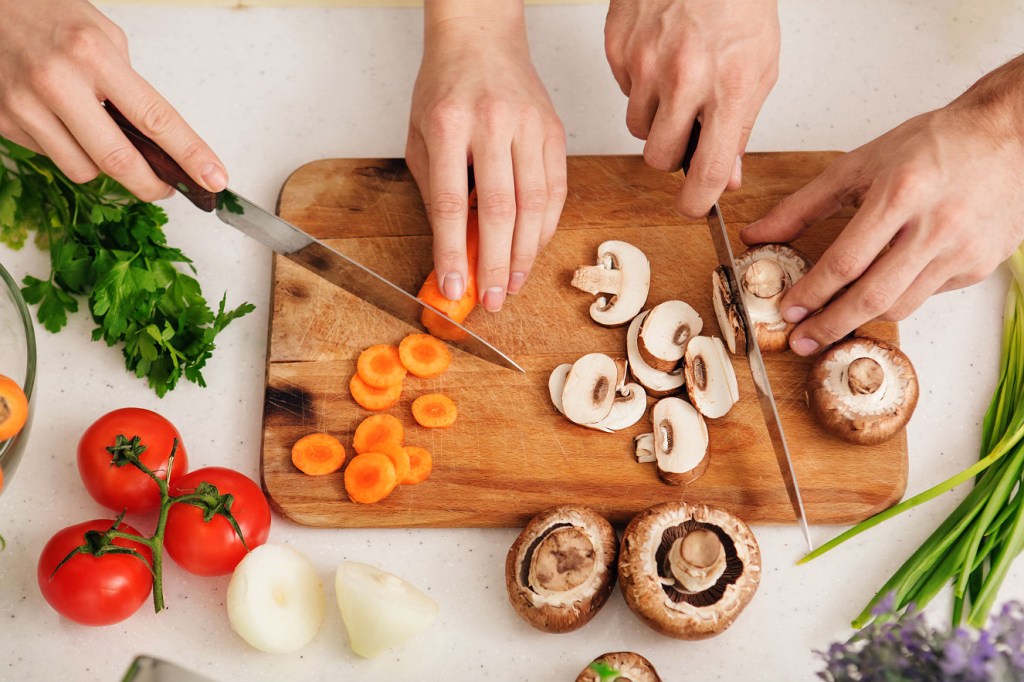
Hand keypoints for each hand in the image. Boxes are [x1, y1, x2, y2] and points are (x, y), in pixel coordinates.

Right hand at [0, 0, 226, 200]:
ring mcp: (25, 106)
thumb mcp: (101, 35)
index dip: (191, 155)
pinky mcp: (4, 122)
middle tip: (166, 187)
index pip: (155, 119)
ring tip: (106, 140)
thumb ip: (128, 84)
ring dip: (106, 166)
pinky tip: (66, 125)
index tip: (213, 178)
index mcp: (92, 54)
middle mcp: (57, 82)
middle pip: (120, 161)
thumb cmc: (45, 14)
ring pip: (85, 170)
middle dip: (152, 185)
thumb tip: (153, 135)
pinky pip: (53, 157)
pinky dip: (70, 150)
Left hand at [406, 1, 566, 311]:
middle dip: (496, 263)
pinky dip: (545, 227)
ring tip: (515, 284)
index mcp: (448, 123)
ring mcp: (530, 126)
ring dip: (525, 253)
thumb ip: (435, 189)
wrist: (481, 38)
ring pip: (534, 204)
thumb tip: (453, 249)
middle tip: (493, 298)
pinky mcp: (554, 131)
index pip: (451, 202)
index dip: (454, 252)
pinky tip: (533, 250)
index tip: (454, 286)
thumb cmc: (445, 88)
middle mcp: (493, 123)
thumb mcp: (420, 135)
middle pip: (500, 209)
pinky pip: (555, 190)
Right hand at [604, 0, 779, 216]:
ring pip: (637, 128)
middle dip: (670, 155)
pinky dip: (639, 85)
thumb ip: (741, 128)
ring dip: (654, 119)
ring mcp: (646, 64)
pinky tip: (659, 58)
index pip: (709, 170)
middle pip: (659, 157)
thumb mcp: (759, 68)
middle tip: (684, 133)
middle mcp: (685, 79)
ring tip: (674, 85)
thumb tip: (729, 177)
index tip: (694, 207)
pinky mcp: (619, 50)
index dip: (698, 201)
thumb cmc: (738, 4)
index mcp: (729, 88)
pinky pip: (623, 91)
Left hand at [741, 55, 1023, 355]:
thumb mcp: (859, 165)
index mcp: (900, 193)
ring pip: (900, 305)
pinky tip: (881, 290)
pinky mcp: (980, 265)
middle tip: (802, 341)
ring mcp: (962, 250)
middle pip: (873, 295)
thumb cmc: (933, 145)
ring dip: (861, 318)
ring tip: (831, 323)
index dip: (812, 293)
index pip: (846, 261)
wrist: (1008, 135)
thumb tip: (756, 235)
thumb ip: (802, 205)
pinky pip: (927, 295)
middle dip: (830, 325)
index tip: (788, 310)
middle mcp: (935, 225)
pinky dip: (898, 298)